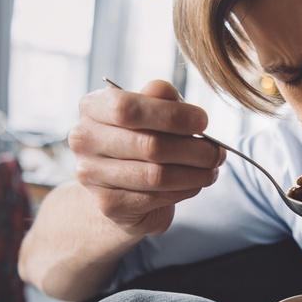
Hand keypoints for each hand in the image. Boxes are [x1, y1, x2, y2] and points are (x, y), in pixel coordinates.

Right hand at [68, 80, 225, 236]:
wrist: (120, 186)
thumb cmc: (141, 140)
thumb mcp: (152, 112)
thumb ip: (161, 98)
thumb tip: (171, 96)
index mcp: (93, 107)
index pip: (128, 109)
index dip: (172, 115)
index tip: (204, 121)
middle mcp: (84, 140)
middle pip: (149, 145)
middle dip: (194, 149)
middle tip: (218, 152)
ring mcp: (92, 175)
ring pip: (157, 175)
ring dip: (195, 173)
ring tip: (212, 169)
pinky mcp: (109, 205)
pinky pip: (157, 197)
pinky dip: (185, 190)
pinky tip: (195, 184)